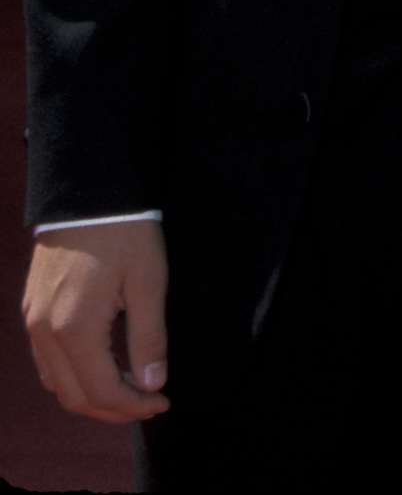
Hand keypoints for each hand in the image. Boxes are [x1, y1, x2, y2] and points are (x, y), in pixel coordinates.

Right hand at [22, 220, 167, 422]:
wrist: (89, 196)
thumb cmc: (126, 235)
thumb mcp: (149, 284)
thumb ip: (149, 338)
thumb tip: (153, 384)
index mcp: (75, 329)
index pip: (101, 392)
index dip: (134, 406)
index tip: (163, 402)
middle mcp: (45, 332)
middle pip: (73, 397)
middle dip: (113, 410)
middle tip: (149, 403)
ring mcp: (33, 322)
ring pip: (56, 383)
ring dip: (91, 396)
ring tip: (131, 390)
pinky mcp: (32, 311)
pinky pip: (47, 362)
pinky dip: (73, 376)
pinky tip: (103, 368)